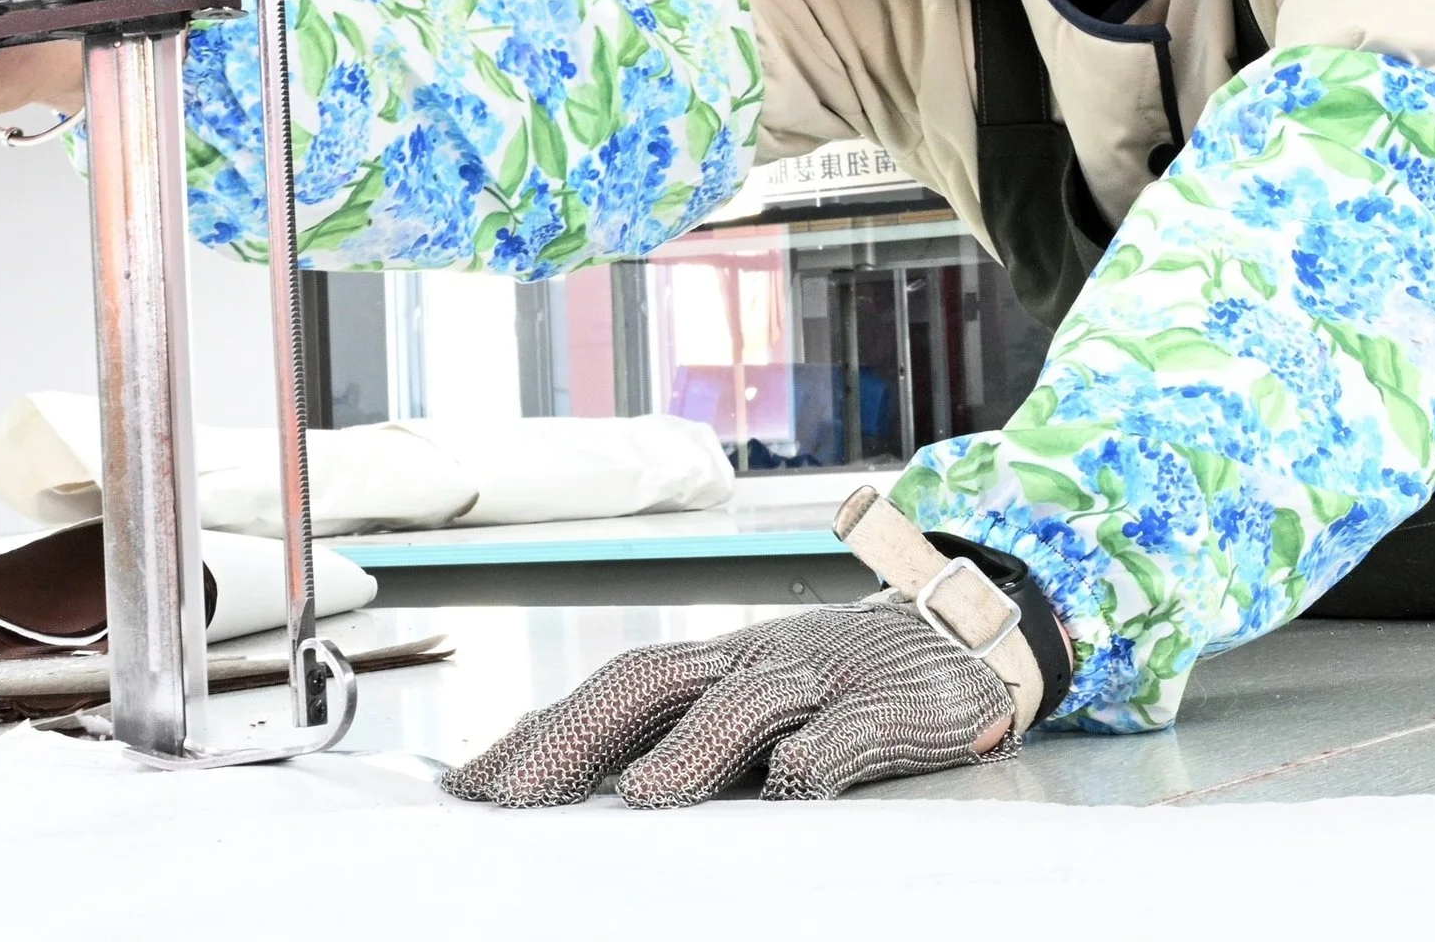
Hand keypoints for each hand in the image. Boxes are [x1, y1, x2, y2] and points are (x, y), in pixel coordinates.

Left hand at [441, 597, 1022, 807]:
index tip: (470, 787)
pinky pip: (850, 731)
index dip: (541, 730)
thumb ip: (679, 729)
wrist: (964, 634)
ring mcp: (819, 681)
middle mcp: (751, 662)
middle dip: (577, 737)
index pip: (609, 688)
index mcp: (712, 664)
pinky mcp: (888, 709)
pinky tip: (791, 782)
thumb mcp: (754, 695)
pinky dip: (818, 753)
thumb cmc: (839, 679)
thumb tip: (574, 779)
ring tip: (641, 799)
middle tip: (511, 799)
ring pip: (744, 704)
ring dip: (691, 748)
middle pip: (650, 684)